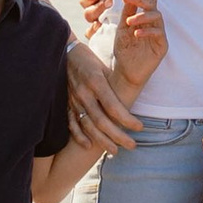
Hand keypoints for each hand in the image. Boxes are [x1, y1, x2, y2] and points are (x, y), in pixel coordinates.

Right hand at [66, 42, 142, 156]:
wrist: (61, 52)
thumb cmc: (89, 58)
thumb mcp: (104, 66)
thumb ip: (114, 83)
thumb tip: (132, 98)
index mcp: (95, 81)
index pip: (113, 106)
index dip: (127, 119)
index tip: (140, 127)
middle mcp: (83, 93)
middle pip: (101, 120)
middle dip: (118, 136)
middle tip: (132, 145)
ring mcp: (72, 100)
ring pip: (87, 125)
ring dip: (101, 140)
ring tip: (115, 151)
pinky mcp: (65, 103)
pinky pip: (71, 123)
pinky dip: (79, 136)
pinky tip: (89, 146)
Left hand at [111, 0, 167, 97]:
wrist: (124, 71)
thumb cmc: (124, 50)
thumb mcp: (122, 28)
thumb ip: (127, 13)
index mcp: (144, 17)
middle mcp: (153, 24)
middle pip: (152, 5)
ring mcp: (159, 34)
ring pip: (157, 17)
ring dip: (142, 16)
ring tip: (130, 21)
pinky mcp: (162, 46)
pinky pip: (158, 33)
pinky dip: (147, 31)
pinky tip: (137, 33)